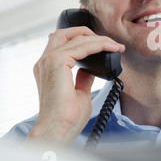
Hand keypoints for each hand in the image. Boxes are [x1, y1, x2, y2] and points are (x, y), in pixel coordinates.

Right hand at [26, 26, 124, 145]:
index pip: (62, 42)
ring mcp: (48, 60)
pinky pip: (81, 46)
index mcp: (47, 67)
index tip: (102, 44)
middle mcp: (44, 61)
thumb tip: (92, 69)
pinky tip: (110, 48)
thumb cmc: (67, 116)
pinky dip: (98, 45)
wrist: (59, 129)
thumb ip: (83, 77)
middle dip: (87, 32)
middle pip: (64, 33)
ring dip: (99, 39)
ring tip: (115, 45)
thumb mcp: (79, 91)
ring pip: (76, 38)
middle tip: (108, 41)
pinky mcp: (56, 63)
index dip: (82, 38)